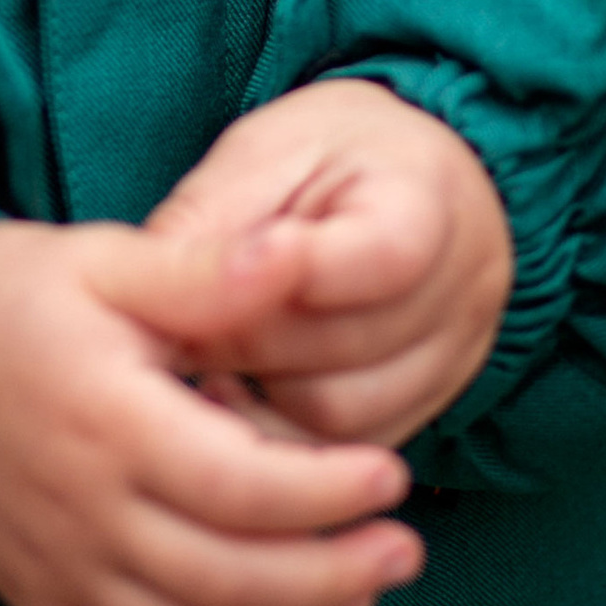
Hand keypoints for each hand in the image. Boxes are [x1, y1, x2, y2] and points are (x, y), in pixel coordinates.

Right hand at [0, 213, 423, 605]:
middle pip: (227, 580)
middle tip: (406, 552)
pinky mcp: (40, 603)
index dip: (326, 493)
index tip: (391, 476)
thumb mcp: (112, 262)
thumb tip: (298, 252)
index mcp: (107, 422)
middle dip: (334, 576)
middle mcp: (81, 512)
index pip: (238, 487)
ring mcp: (57, 570)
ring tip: (358, 595)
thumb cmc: (18, 299)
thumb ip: (209, 272)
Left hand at [146, 78, 513, 446]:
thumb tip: (144, 297)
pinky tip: (238, 390)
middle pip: (340, 348)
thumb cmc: (327, 157)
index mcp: (428, 200)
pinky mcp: (425, 412)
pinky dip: (278, 432)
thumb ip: (216, 221)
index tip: (204, 274)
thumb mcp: (267, 152)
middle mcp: (461, 292)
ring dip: (254, 393)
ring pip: (336, 418)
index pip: (380, 258)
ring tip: (201, 356)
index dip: (281, 274)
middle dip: (242, 336)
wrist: (408, 181)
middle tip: (170, 326)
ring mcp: (451, 363)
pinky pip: (342, 454)